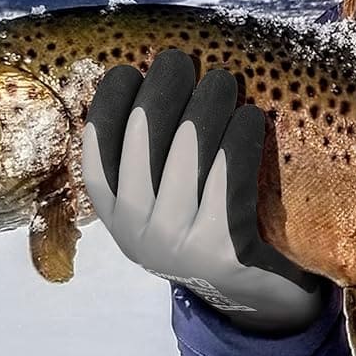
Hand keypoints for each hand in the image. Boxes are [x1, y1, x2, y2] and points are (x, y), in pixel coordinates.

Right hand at [83, 50, 324, 333]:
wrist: (257, 295)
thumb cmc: (211, 229)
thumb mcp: (168, 202)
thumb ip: (154, 159)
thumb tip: (154, 80)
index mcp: (117, 217)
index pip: (98, 154)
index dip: (109, 107)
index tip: (127, 70)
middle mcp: (138, 233)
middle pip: (143, 145)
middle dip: (161, 92)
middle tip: (181, 60)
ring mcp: (178, 244)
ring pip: (187, 156)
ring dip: (206, 106)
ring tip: (223, 79)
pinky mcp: (221, 251)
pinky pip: (227, 181)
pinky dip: (239, 142)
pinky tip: (250, 117)